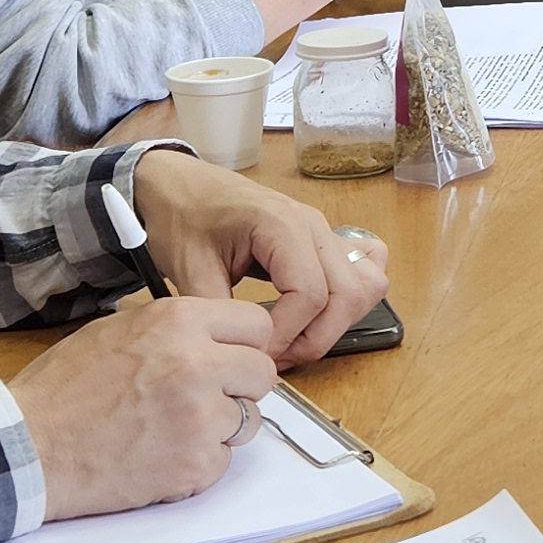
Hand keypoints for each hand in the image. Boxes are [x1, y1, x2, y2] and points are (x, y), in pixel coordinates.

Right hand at [8, 293, 281, 519]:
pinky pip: (223, 460)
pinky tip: (159, 456)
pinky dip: (198, 463)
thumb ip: (175, 329)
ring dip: (220, 427)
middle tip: (204, 398)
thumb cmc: (63, 389)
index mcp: (178, 321)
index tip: (230, 358)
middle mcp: (197, 363)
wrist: (28, 446)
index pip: (256, 324)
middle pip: (262, 373)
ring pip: (247, 420)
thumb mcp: (118, 330)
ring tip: (170, 429)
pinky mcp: (195, 463)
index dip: (244, 345)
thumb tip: (217, 336)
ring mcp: (200, 416)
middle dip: (239, 387)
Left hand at [132, 148, 391, 364]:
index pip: (310, 294)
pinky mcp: (323, 239)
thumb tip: (244, 353)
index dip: (287, 335)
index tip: (256, 353)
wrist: (177, 185)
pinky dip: (352, 296)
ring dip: (337, 323)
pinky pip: (365, 266)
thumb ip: (219, 313)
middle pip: (347, 294)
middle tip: (276, 358)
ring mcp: (323, 230)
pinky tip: (320, 313)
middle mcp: (313, 225)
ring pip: (365, 285)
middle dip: (315, 338)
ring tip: (295, 340)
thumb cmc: (181, 217)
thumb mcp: (189, 268)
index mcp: (280, 224)